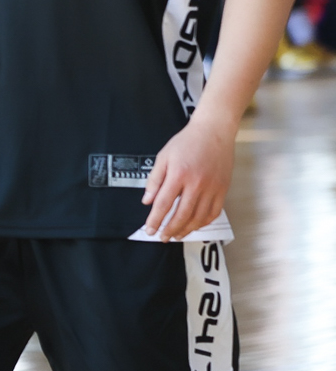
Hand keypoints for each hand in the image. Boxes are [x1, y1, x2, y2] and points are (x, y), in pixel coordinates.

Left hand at [141, 112, 236, 238]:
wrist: (213, 132)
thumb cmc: (186, 142)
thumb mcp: (163, 157)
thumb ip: (154, 180)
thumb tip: (147, 201)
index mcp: (178, 175)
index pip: (164, 204)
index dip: (155, 220)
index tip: (149, 230)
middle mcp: (196, 184)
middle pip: (182, 214)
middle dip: (170, 229)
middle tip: (162, 237)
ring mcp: (212, 188)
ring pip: (199, 217)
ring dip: (186, 229)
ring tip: (177, 235)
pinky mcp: (223, 190)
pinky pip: (214, 212)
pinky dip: (204, 222)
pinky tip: (195, 225)